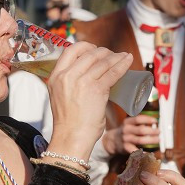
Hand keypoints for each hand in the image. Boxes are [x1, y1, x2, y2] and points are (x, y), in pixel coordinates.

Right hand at [47, 42, 132, 159]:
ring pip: (103, 61)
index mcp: (55, 76)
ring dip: (116, 57)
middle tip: (112, 56)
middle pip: (89, 53)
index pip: (70, 50)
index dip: (86, 46)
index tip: (95, 50)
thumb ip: (68, 85)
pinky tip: (128, 60)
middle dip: (104, 52)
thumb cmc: (69, 122)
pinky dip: (123, 64)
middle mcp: (67, 75)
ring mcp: (82, 81)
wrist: (71, 138)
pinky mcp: (97, 89)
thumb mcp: (60, 96)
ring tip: (124, 57)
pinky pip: (113, 72)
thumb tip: (85, 78)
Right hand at [102, 115, 158, 154]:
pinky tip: (149, 153)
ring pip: (140, 140)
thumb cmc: (125, 132)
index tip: (156, 121)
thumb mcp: (129, 124)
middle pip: (141, 130)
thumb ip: (139, 124)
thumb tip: (154, 124)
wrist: (112, 141)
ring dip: (151, 140)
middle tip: (159, 132)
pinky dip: (143, 152)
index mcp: (127, 122)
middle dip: (152, 131)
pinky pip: (135, 150)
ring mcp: (125, 139)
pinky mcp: (125, 148)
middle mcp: (126, 130)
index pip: (138, 119)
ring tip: (158, 140)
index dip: (148, 119)